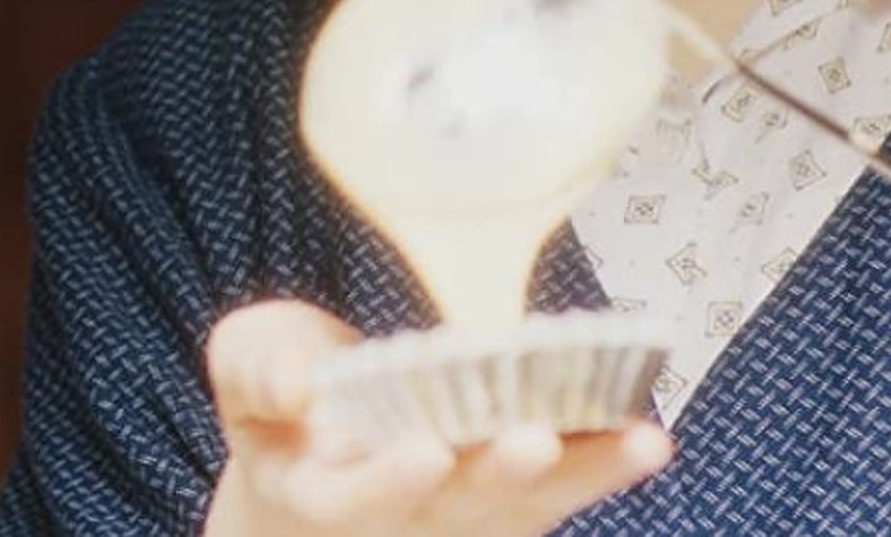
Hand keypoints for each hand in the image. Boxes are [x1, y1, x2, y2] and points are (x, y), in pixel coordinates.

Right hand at [203, 300, 671, 536]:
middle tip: (532, 439)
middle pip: (460, 510)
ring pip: (529, 507)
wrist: (315, 459)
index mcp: (322, 495)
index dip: (390, 480)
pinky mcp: (511, 501)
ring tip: (638, 442)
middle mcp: (402, 522)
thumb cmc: (281, 403)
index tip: (423, 448)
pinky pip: (565, 492)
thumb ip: (258, 371)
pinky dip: (606, 466)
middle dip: (500, 474)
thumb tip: (298, 382)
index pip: (358, 500)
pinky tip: (646, 437)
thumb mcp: (244, 369)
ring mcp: (464, 519)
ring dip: (585, 476)